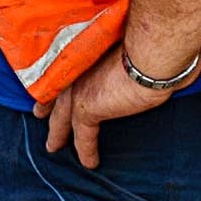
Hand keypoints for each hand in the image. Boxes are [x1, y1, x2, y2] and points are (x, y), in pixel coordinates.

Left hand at [41, 40, 191, 170]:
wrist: (155, 48)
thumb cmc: (157, 38)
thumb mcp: (140, 40)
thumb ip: (138, 50)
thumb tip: (160, 54)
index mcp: (89, 47)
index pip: (70, 65)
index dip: (62, 77)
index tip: (55, 84)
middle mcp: (79, 64)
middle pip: (56, 90)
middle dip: (48, 105)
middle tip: (40, 114)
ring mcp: (79, 86)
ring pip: (62, 115)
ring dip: (58, 131)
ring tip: (54, 146)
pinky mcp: (87, 107)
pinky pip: (83, 135)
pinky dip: (86, 150)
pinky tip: (89, 162)